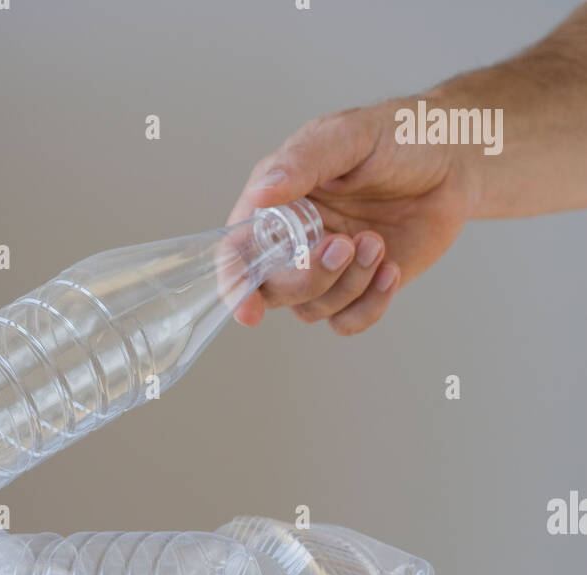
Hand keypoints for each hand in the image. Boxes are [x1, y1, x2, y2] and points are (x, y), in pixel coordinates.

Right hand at [228, 98, 476, 335]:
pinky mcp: (360, 287)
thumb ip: (303, 162)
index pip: (238, 252)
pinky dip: (370, 304)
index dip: (236, 284)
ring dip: (348, 284)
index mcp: (277, 204)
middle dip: (309, 278)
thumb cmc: (400, 135)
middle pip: (275, 290)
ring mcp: (327, 269)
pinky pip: (348, 322)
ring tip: (378, 243)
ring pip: (313, 309)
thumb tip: (261, 194)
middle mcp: (294, 242)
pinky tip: (392, 269)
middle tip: (346, 244)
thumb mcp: (350, 136)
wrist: (456, 158)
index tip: (250, 310)